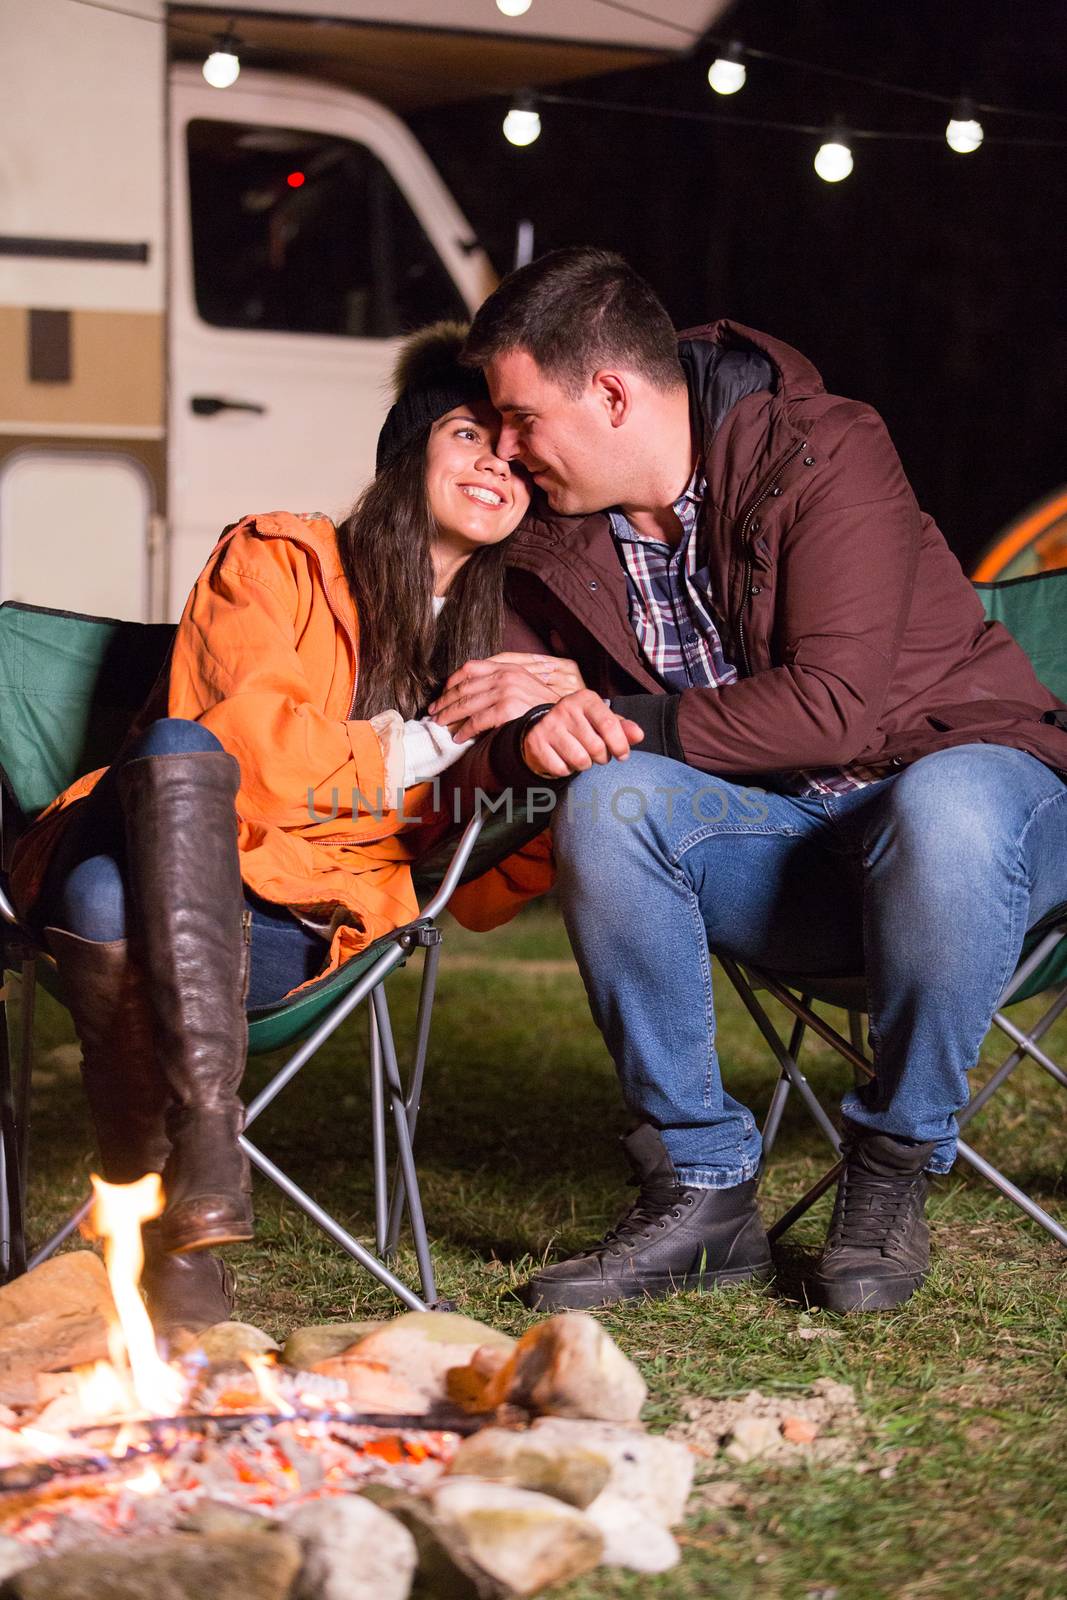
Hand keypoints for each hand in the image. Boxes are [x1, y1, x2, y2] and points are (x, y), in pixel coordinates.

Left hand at [428, 653, 584, 741]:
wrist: (564, 720)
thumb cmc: (544, 707)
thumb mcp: (525, 685)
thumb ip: (503, 682)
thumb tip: (477, 690)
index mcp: (508, 667)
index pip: (471, 667)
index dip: (452, 681)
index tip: (442, 694)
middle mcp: (505, 676)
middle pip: (465, 686)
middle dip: (445, 700)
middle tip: (434, 712)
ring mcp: (506, 692)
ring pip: (467, 704)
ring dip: (450, 716)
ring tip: (440, 724)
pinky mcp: (507, 709)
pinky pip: (477, 721)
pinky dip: (464, 730)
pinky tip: (458, 737)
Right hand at [521, 690, 643, 777]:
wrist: (543, 728)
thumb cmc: (581, 725)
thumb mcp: (602, 721)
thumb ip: (622, 728)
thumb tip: (639, 735)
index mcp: (585, 699)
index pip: (609, 724)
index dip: (620, 745)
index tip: (623, 755)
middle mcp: (565, 708)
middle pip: (596, 747)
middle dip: (602, 758)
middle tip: (597, 755)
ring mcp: (549, 725)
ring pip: (580, 760)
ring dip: (584, 765)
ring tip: (581, 756)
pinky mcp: (536, 742)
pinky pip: (561, 769)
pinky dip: (566, 770)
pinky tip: (564, 759)